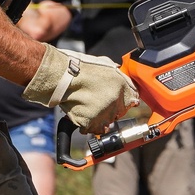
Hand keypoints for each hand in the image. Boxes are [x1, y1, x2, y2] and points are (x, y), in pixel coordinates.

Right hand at [23, 45, 138, 133]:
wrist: (61, 76)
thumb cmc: (79, 68)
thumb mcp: (106, 65)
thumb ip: (118, 77)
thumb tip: (123, 82)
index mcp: (122, 86)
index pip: (133, 100)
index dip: (125, 101)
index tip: (118, 102)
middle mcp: (116, 101)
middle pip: (119, 112)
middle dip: (111, 110)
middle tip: (97, 102)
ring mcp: (104, 113)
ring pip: (107, 122)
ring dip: (99, 118)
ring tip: (87, 107)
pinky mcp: (91, 123)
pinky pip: (93, 129)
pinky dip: (87, 124)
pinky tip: (81, 113)